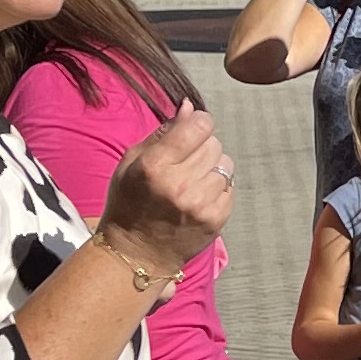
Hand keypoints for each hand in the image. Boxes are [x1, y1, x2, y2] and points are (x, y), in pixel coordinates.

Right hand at [102, 106, 232, 274]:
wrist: (136, 253)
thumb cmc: (130, 202)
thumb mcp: (132, 162)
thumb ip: (163, 132)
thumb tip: (189, 106)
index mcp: (155, 166)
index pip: (199, 125)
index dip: (198, 123)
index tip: (190, 131)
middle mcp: (180, 184)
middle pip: (214, 144)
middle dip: (203, 147)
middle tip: (185, 163)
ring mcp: (200, 204)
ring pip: (226, 164)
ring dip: (212, 168)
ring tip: (192, 181)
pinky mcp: (216, 220)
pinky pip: (231, 187)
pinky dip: (218, 188)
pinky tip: (199, 198)